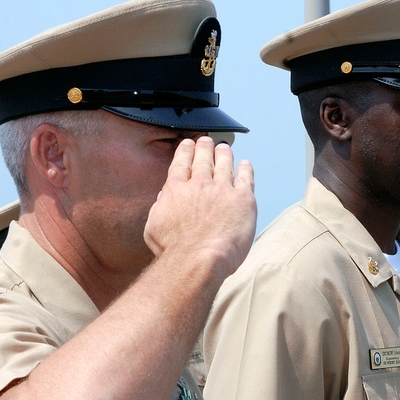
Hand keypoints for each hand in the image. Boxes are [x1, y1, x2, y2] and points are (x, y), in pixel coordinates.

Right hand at [145, 136, 255, 278]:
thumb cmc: (174, 251)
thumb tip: (165, 196)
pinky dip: (246, 169)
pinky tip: (246, 164)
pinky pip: (246, 179)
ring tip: (224, 148)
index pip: (181, 164)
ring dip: (224, 154)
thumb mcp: (154, 227)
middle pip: (203, 159)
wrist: (198, 259)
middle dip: (204, 147)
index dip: (185, 151)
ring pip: (224, 164)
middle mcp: (199, 185)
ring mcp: (222, 190)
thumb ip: (160, 207)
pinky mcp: (243, 200)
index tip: (188, 144)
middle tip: (206, 140)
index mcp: (176, 190)